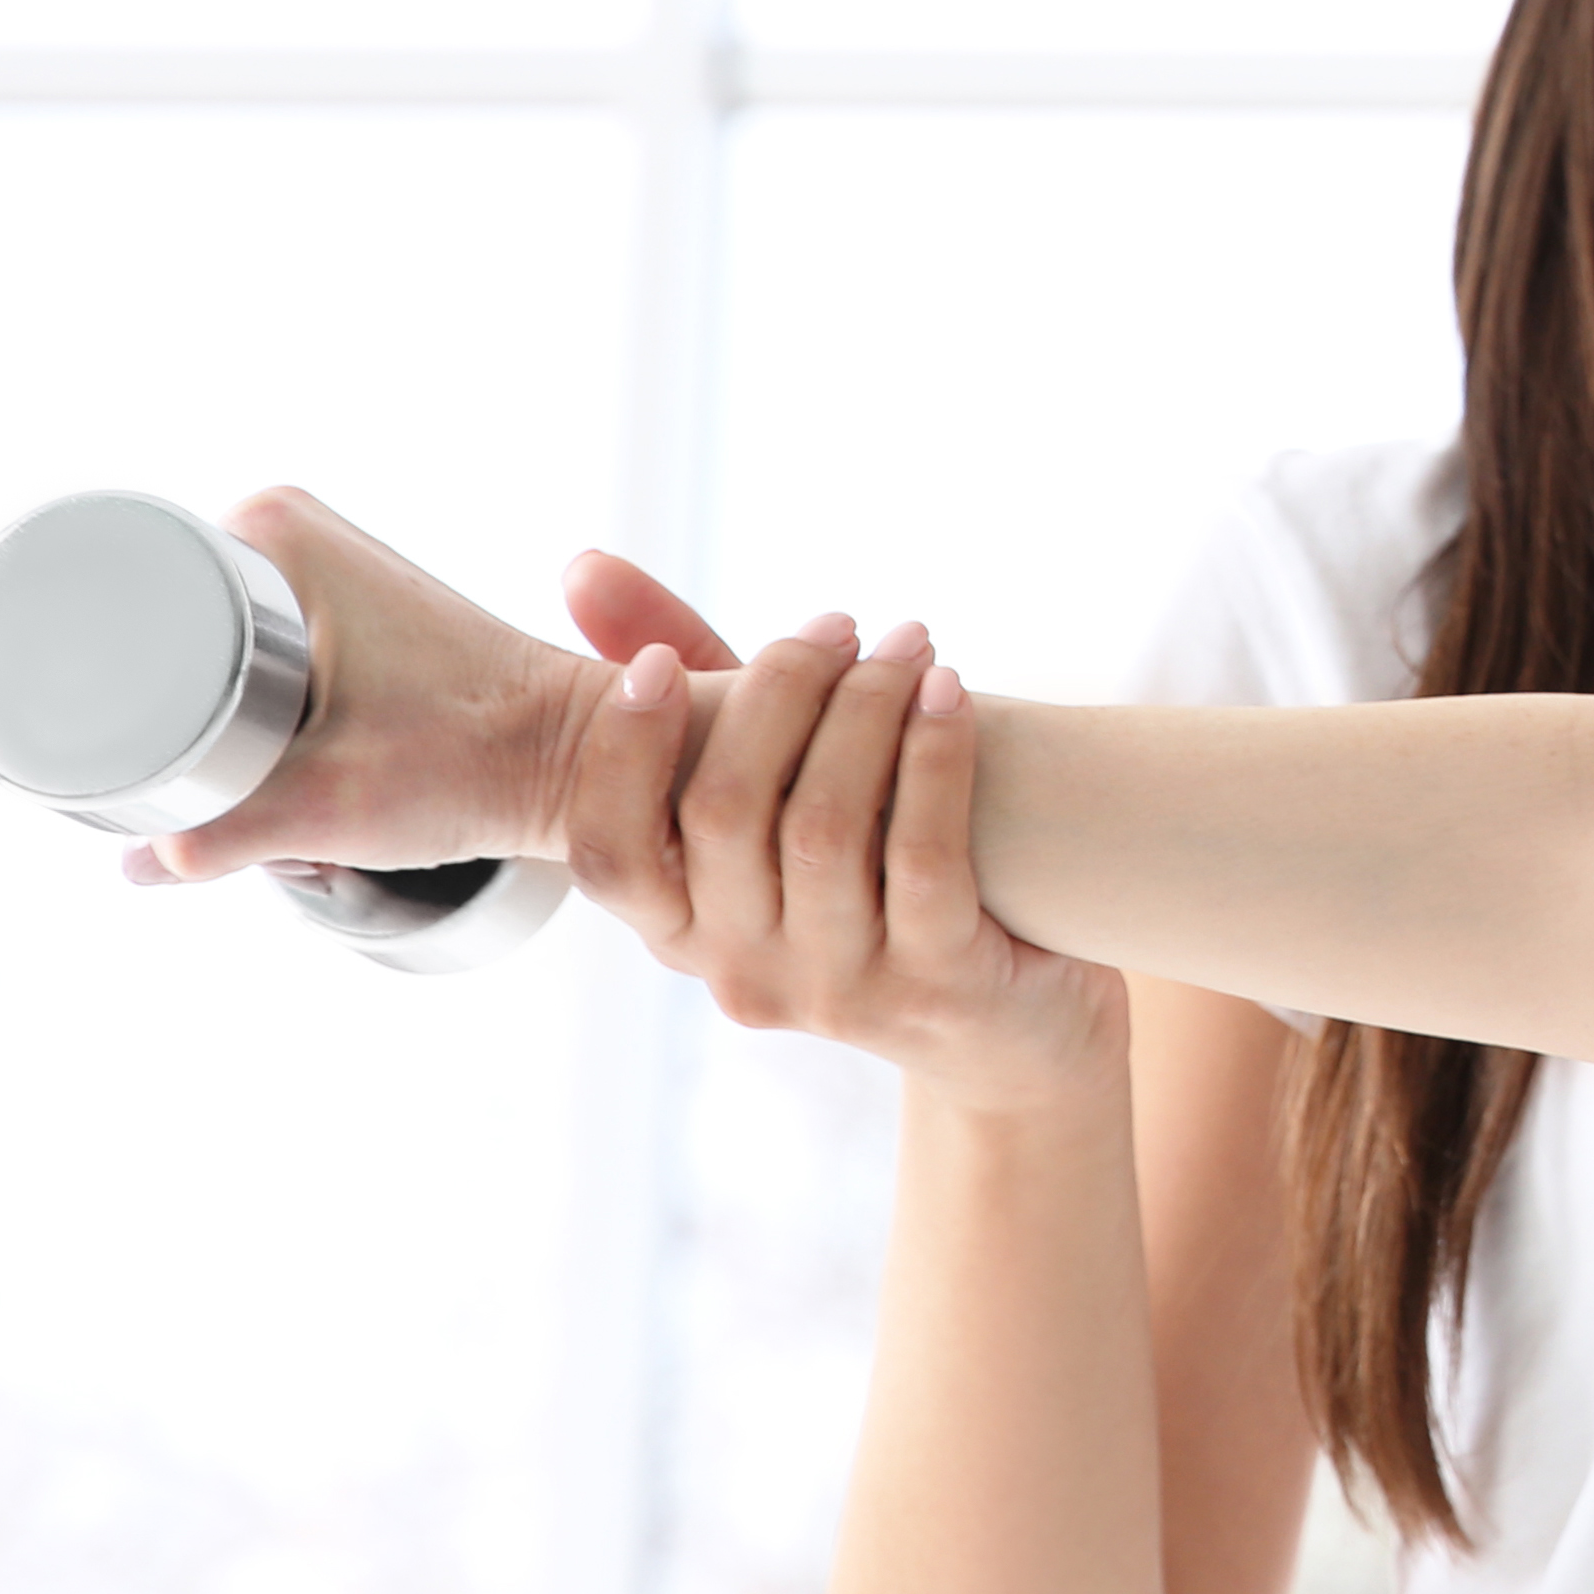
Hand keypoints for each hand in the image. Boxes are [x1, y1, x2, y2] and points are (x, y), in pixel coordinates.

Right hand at [134, 487, 611, 884]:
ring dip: (213, 739)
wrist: (572, 760)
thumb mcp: (323, 803)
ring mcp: (314, 573)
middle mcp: (285, 531)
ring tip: (274, 782)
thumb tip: (135, 860)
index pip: (121, 605)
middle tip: (241, 789)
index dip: (116, 700)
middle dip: (175, 734)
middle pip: (158, 645)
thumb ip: (215, 838)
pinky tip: (279, 772)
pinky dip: (249, 729)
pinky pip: (248, 672)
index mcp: (267, 532)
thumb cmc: (474, 761)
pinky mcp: (337, 620)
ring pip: (201, 669)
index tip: (160, 770)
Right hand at [569, 607, 1119, 1113]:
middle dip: (779, 693)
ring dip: (865, 711)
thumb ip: (698, 695)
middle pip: (724, 813)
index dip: (621, 754)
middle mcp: (740, 968)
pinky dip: (934, 760)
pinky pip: (925, 859)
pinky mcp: (937, 986)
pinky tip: (951, 695)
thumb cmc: (875, 874)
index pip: (606, 853)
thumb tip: (584, 566)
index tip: (663, 663)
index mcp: (681, 927)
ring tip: (909, 642)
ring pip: (823, 829)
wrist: (1010, 1027)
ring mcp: (837, 986)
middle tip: (841, 625)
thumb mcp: (779, 793)